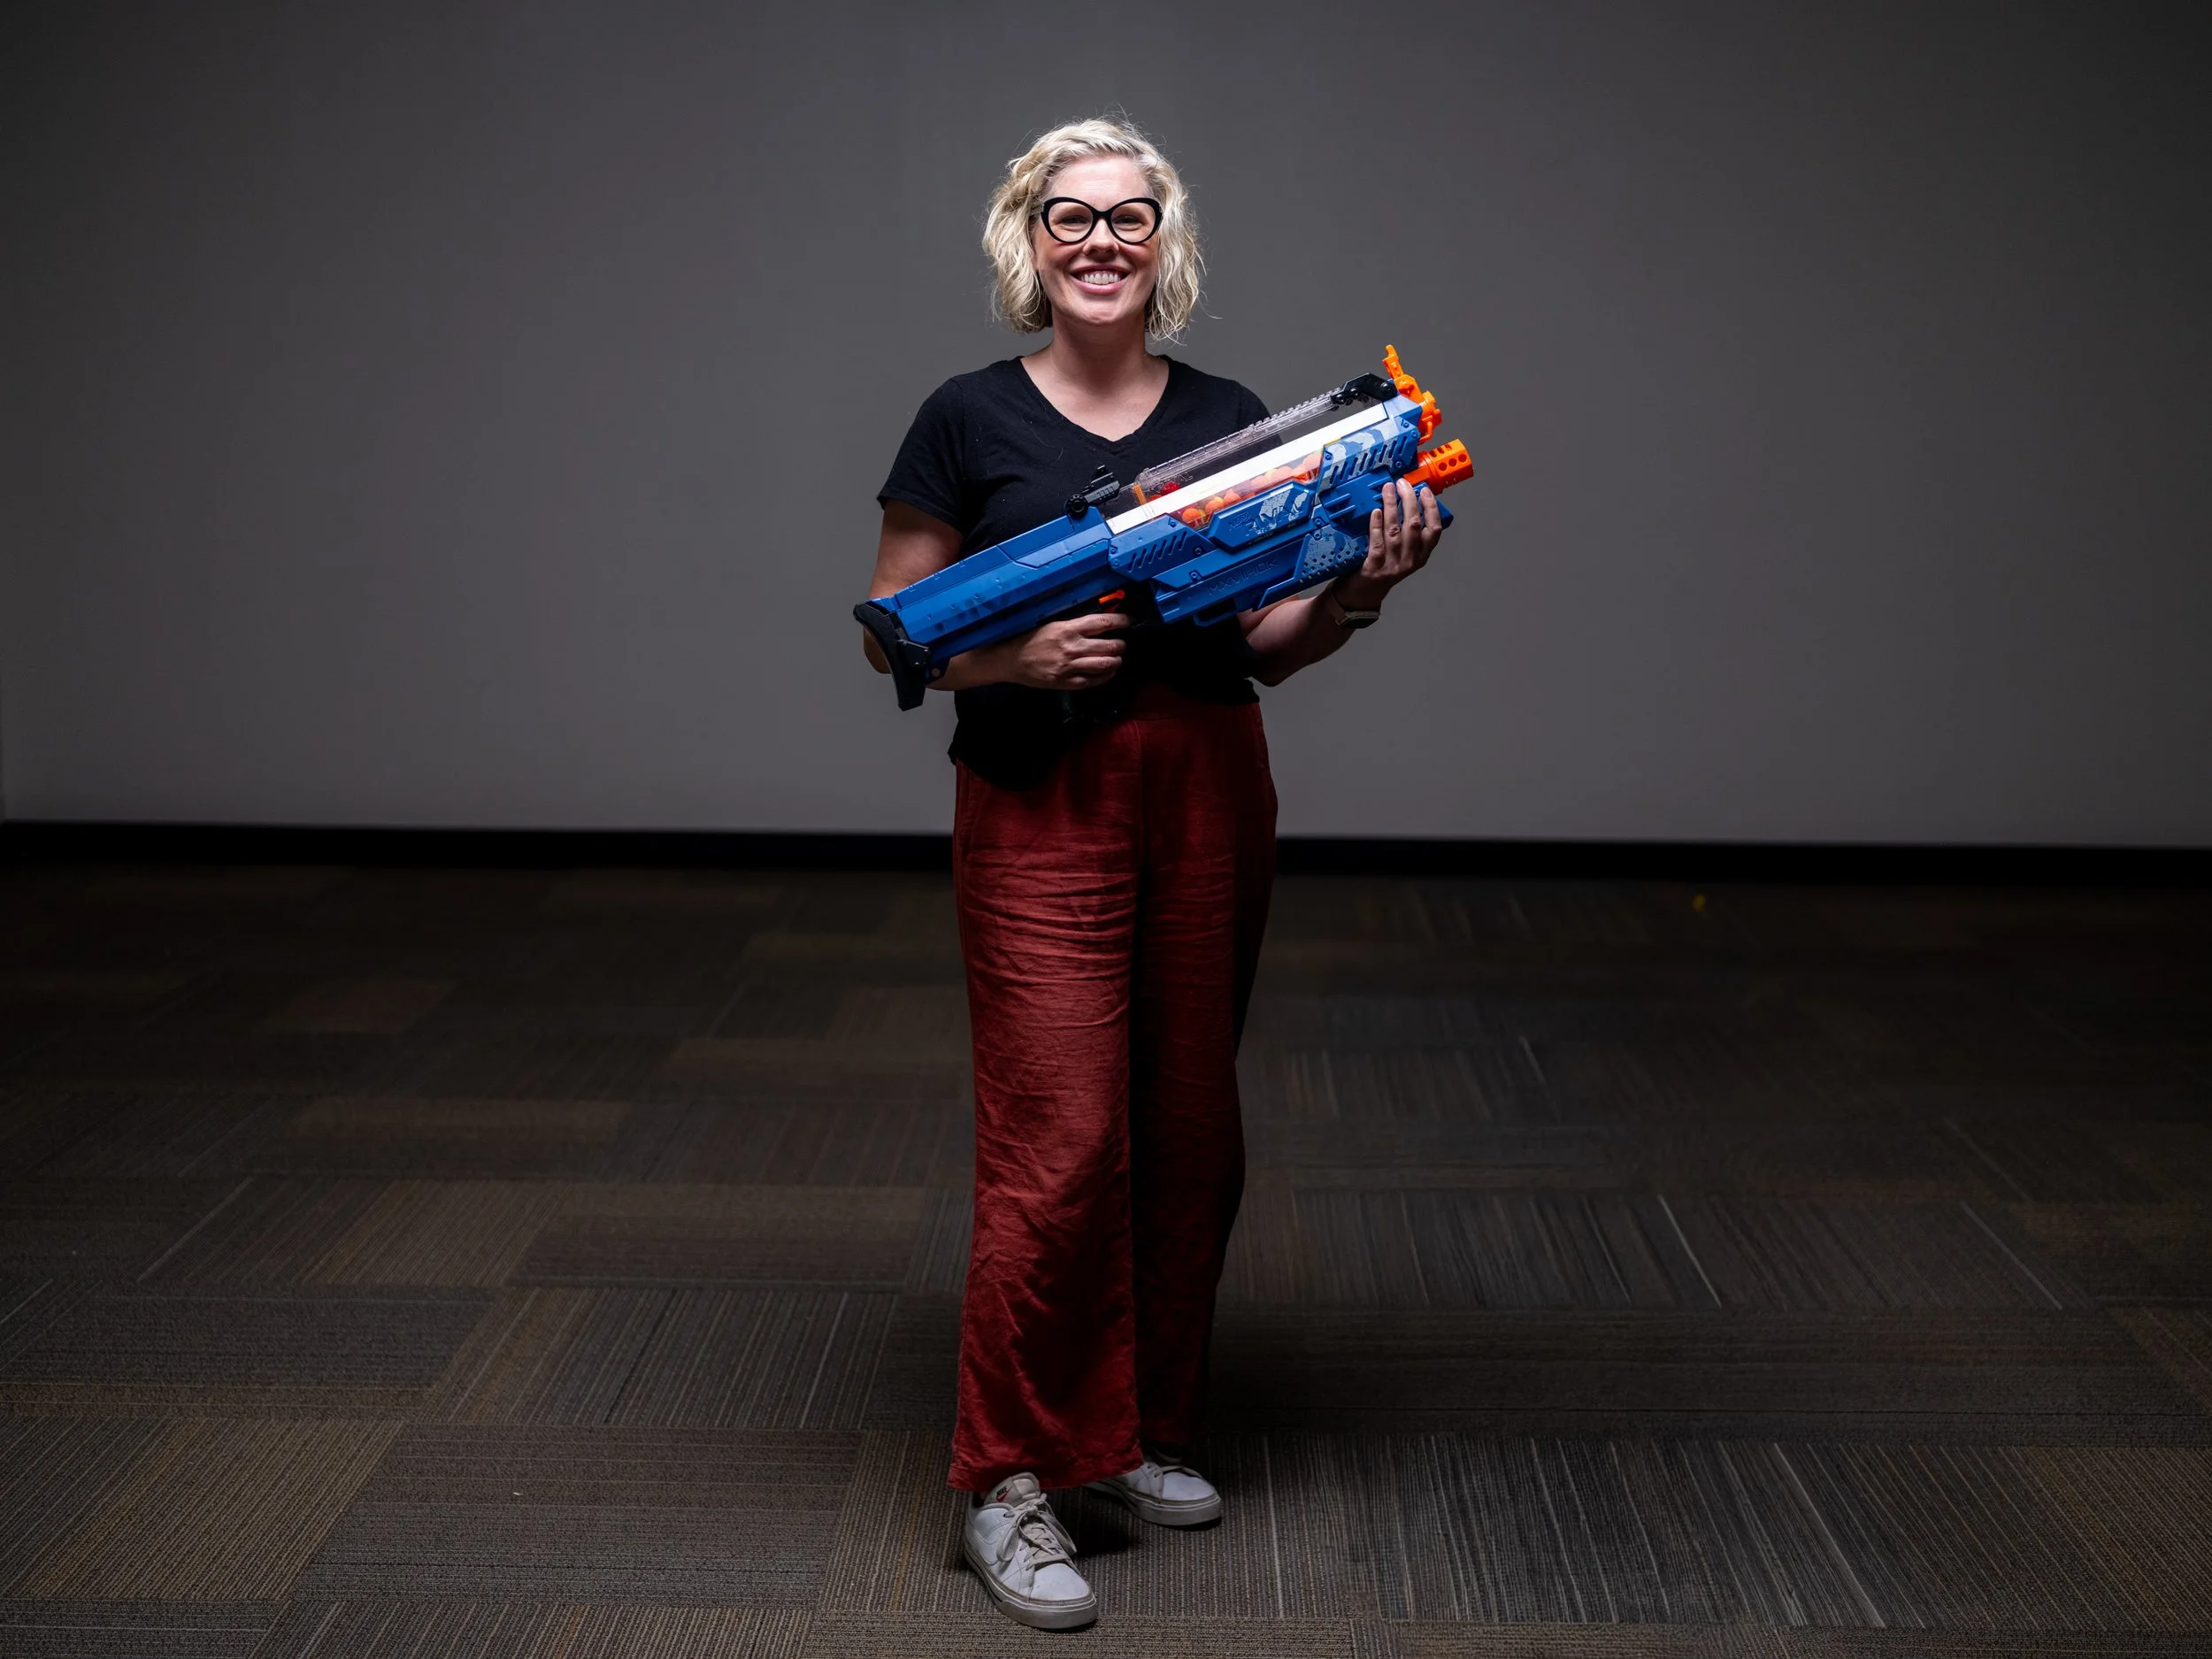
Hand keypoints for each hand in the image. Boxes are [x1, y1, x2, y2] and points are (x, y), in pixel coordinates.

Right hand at [997, 612, 1128, 690]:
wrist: (1011, 660)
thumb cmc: (1031, 639)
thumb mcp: (1053, 625)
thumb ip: (1076, 626)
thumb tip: (1100, 624)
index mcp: (1068, 629)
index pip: (1102, 623)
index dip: (1120, 621)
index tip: (1128, 621)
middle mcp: (1072, 647)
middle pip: (1109, 646)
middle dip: (1120, 645)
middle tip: (1121, 644)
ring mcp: (1070, 667)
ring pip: (1104, 664)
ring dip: (1116, 661)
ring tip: (1117, 658)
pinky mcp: (1066, 682)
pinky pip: (1092, 681)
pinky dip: (1104, 677)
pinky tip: (1108, 673)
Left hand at [1337, 478, 1444, 609]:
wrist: (1364, 595)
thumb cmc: (1384, 569)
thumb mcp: (1404, 554)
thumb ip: (1409, 534)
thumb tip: (1409, 500)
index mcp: (1421, 556)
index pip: (1434, 530)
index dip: (1431, 508)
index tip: (1424, 491)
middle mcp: (1410, 561)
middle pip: (1414, 525)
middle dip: (1409, 500)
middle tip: (1402, 484)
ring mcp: (1392, 565)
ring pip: (1395, 530)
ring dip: (1392, 506)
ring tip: (1387, 489)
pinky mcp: (1374, 567)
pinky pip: (1376, 542)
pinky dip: (1376, 525)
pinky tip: (1376, 511)